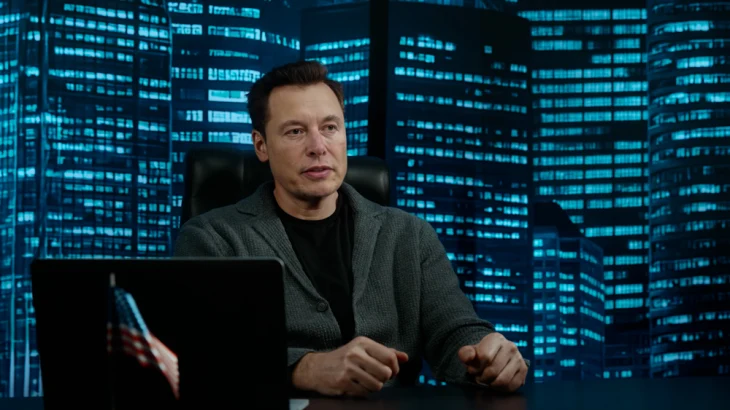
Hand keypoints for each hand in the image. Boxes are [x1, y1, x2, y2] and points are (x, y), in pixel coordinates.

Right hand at [292, 336, 408, 396]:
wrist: (316, 368)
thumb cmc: (344, 358)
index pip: (390, 356)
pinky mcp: (343, 382)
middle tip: (377, 377)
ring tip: (366, 382)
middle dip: (384, 379)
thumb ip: (385, 352)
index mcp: (363, 343)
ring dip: (374, 387)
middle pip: (385, 372)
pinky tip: (357, 386)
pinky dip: (364, 392)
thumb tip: (406, 357)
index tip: (392, 371)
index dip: (395, 368)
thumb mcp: (363, 350)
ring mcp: (348, 368)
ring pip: (377, 385)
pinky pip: (364, 392)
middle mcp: (356, 353)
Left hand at [458, 333, 527, 392]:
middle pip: (494, 370)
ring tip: (487, 381)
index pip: (485, 357)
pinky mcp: (523, 369)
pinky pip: (512, 386)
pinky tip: (496, 383)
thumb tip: (469, 357)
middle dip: (483, 378)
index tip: (472, 370)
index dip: (476, 368)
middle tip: (479, 378)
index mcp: (496, 338)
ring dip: (491, 385)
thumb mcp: (469, 352)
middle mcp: (510, 346)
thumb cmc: (479, 355)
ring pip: (503, 380)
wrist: (494, 356)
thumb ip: (465, 353)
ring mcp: (519, 358)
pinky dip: (501, 389)